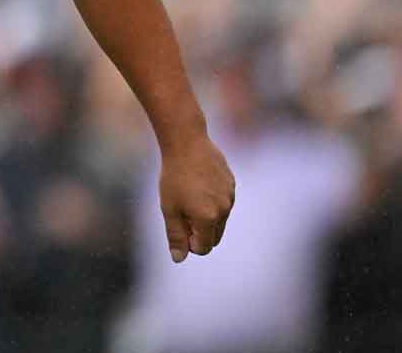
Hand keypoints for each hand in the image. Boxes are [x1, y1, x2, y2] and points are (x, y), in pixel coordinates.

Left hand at [158, 133, 234, 262]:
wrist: (187, 143)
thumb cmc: (174, 177)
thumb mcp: (169, 208)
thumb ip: (175, 235)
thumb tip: (179, 259)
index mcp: (208, 218)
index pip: (203, 247)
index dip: (188, 243)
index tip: (177, 226)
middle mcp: (224, 210)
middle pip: (214, 237)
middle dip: (199, 233)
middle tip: (181, 214)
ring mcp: (230, 197)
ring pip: (219, 220)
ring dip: (205, 217)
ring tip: (188, 195)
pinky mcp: (232, 185)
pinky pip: (223, 202)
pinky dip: (211, 201)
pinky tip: (198, 184)